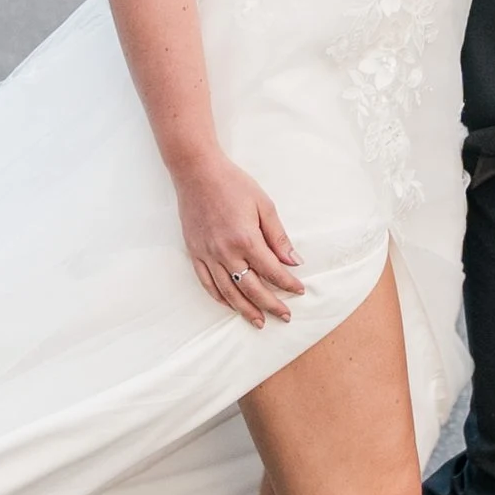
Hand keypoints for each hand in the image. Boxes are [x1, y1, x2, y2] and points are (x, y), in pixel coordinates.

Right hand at [173, 150, 302, 324]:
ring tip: (259, 322)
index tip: (299, 291)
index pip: (272, 271)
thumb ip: (278, 237)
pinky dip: (220, 298)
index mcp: (246, 239)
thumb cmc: (233, 184)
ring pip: (228, 292)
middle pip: (252, 288)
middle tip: (285, 316)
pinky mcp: (195, 253)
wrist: (196, 172)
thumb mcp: (264, 205)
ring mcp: (208, 255)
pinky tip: (231, 305)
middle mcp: (226, 252)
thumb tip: (294, 261)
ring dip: (245, 309)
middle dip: (271, 304)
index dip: (288, 284)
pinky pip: (207, 283)